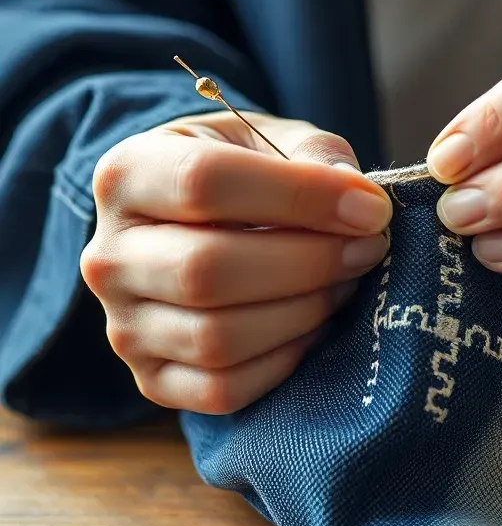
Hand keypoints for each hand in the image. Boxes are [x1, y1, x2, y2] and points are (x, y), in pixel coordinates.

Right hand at [81, 111, 391, 413]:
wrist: (196, 227)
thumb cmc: (243, 174)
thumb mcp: (271, 137)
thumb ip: (314, 156)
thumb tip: (359, 205)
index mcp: (125, 174)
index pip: (203, 182)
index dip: (299, 196)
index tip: (371, 208)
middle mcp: (108, 256)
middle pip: (207, 270)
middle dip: (309, 262)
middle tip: (368, 249)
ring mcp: (123, 326)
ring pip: (217, 338)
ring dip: (304, 311)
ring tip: (344, 282)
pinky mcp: (152, 380)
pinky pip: (223, 388)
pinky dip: (285, 359)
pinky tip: (313, 323)